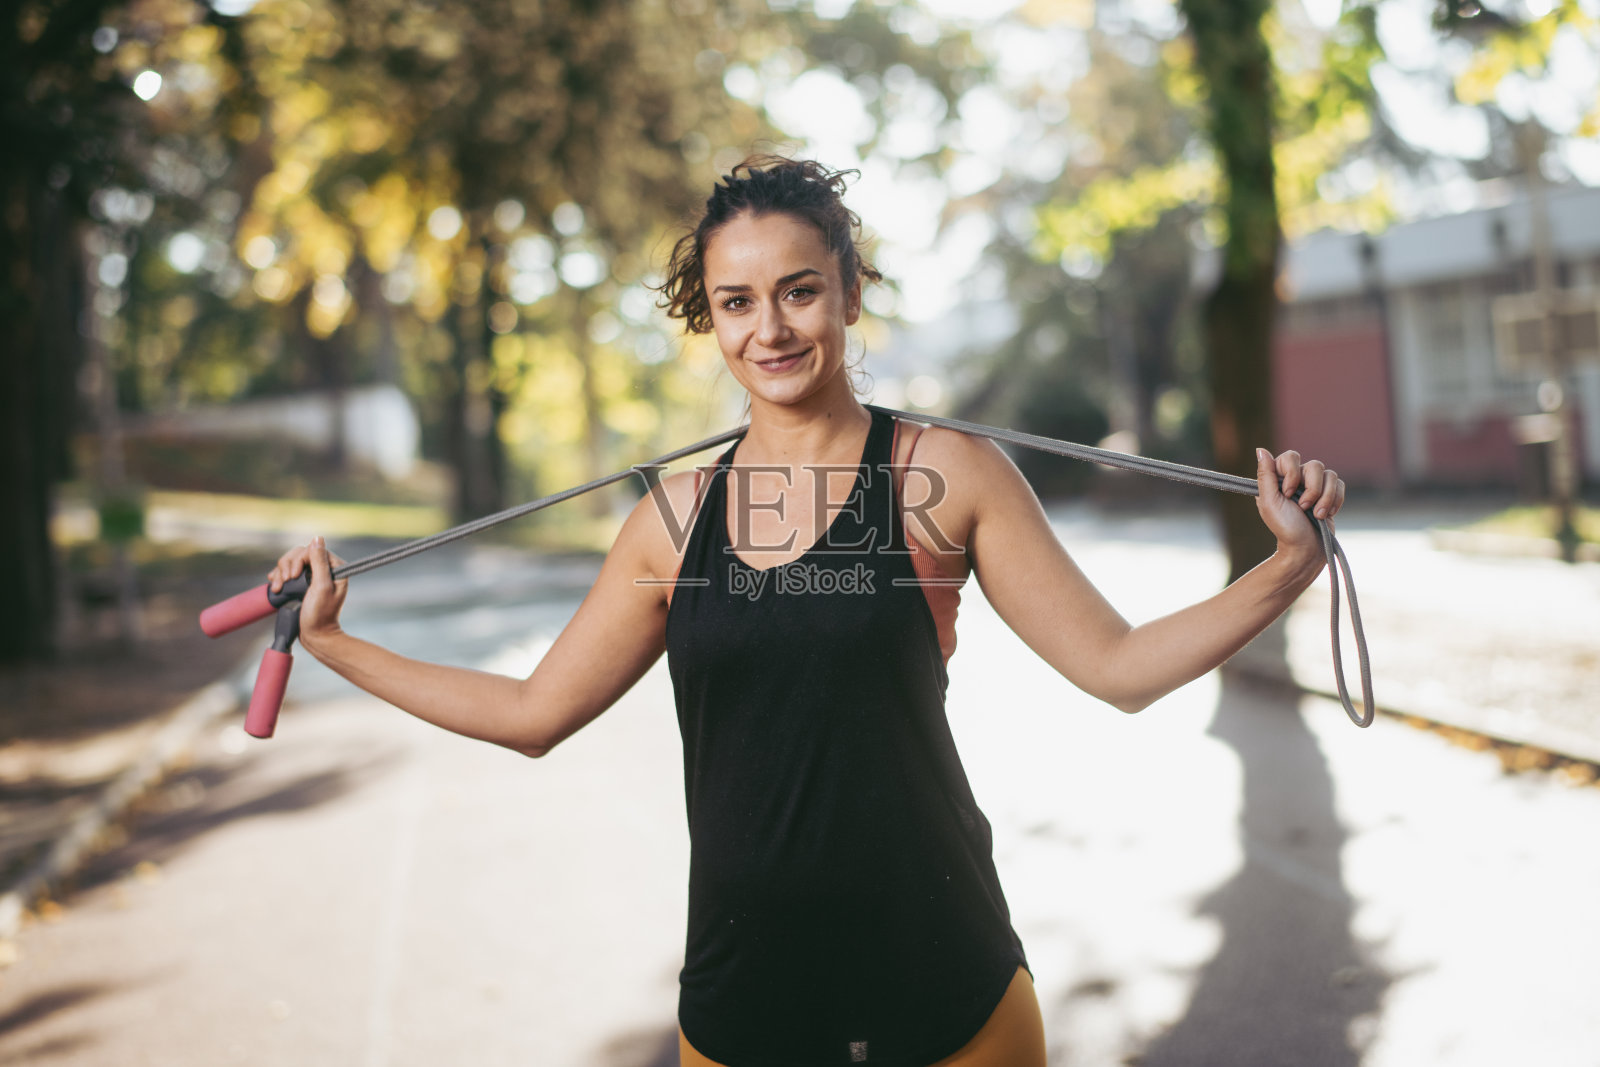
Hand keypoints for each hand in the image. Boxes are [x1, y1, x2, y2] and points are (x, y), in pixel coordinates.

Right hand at [267, 535, 347, 649]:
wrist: (314, 635)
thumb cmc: (320, 615)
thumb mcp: (321, 587)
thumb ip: (319, 562)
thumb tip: (317, 539)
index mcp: (335, 568)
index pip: (313, 550)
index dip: (299, 560)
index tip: (293, 576)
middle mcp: (326, 570)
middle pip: (300, 554)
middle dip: (288, 566)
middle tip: (285, 582)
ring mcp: (313, 576)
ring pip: (291, 562)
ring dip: (281, 573)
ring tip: (278, 588)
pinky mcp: (302, 583)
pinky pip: (287, 571)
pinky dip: (279, 577)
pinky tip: (276, 585)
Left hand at [1255, 448, 1344, 562]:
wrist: (1306, 548)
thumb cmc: (1285, 527)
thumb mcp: (1269, 502)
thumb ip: (1265, 475)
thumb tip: (1260, 450)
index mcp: (1280, 479)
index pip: (1290, 457)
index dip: (1292, 474)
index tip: (1288, 494)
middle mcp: (1299, 479)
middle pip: (1314, 465)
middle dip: (1311, 489)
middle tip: (1302, 507)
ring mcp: (1316, 486)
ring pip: (1330, 475)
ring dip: (1324, 498)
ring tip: (1316, 515)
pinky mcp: (1331, 494)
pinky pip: (1340, 484)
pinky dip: (1334, 500)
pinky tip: (1326, 514)